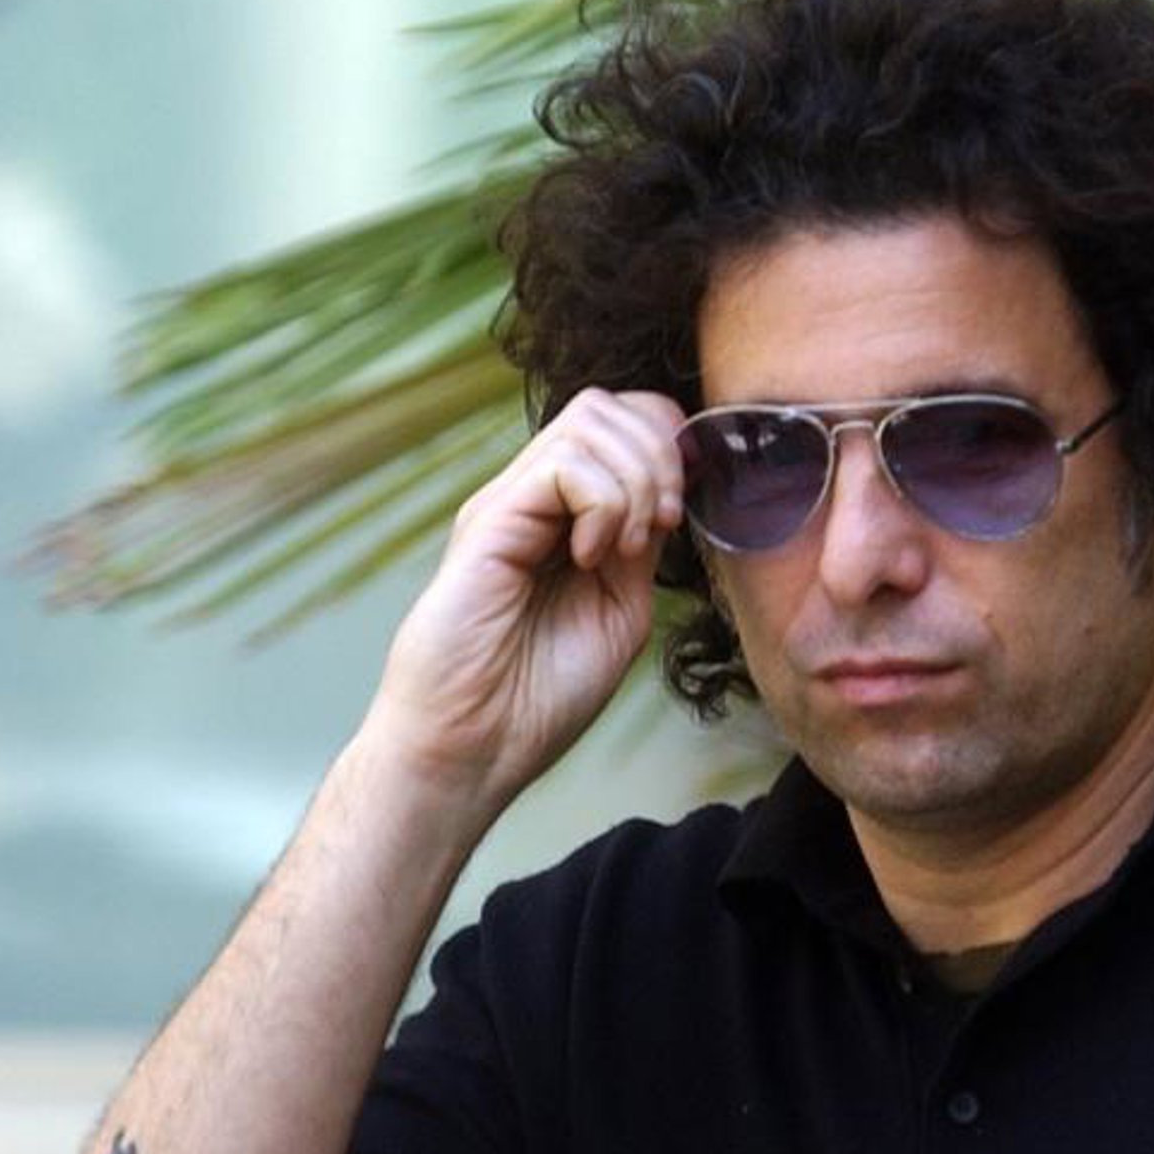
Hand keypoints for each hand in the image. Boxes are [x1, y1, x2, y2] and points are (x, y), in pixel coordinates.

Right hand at [365, 387, 688, 815]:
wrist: (475, 747)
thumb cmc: (538, 696)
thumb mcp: (621, 612)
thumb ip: (643, 549)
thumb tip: (669, 491)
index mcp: (567, 517)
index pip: (624, 424)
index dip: (669, 447)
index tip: (679, 514)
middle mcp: (534, 499)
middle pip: (611, 406)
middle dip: (661, 457)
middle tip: (661, 529)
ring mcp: (509, 505)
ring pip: (590, 421)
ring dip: (635, 482)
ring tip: (625, 549)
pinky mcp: (489, 523)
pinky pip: (563, 465)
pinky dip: (601, 505)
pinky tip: (587, 558)